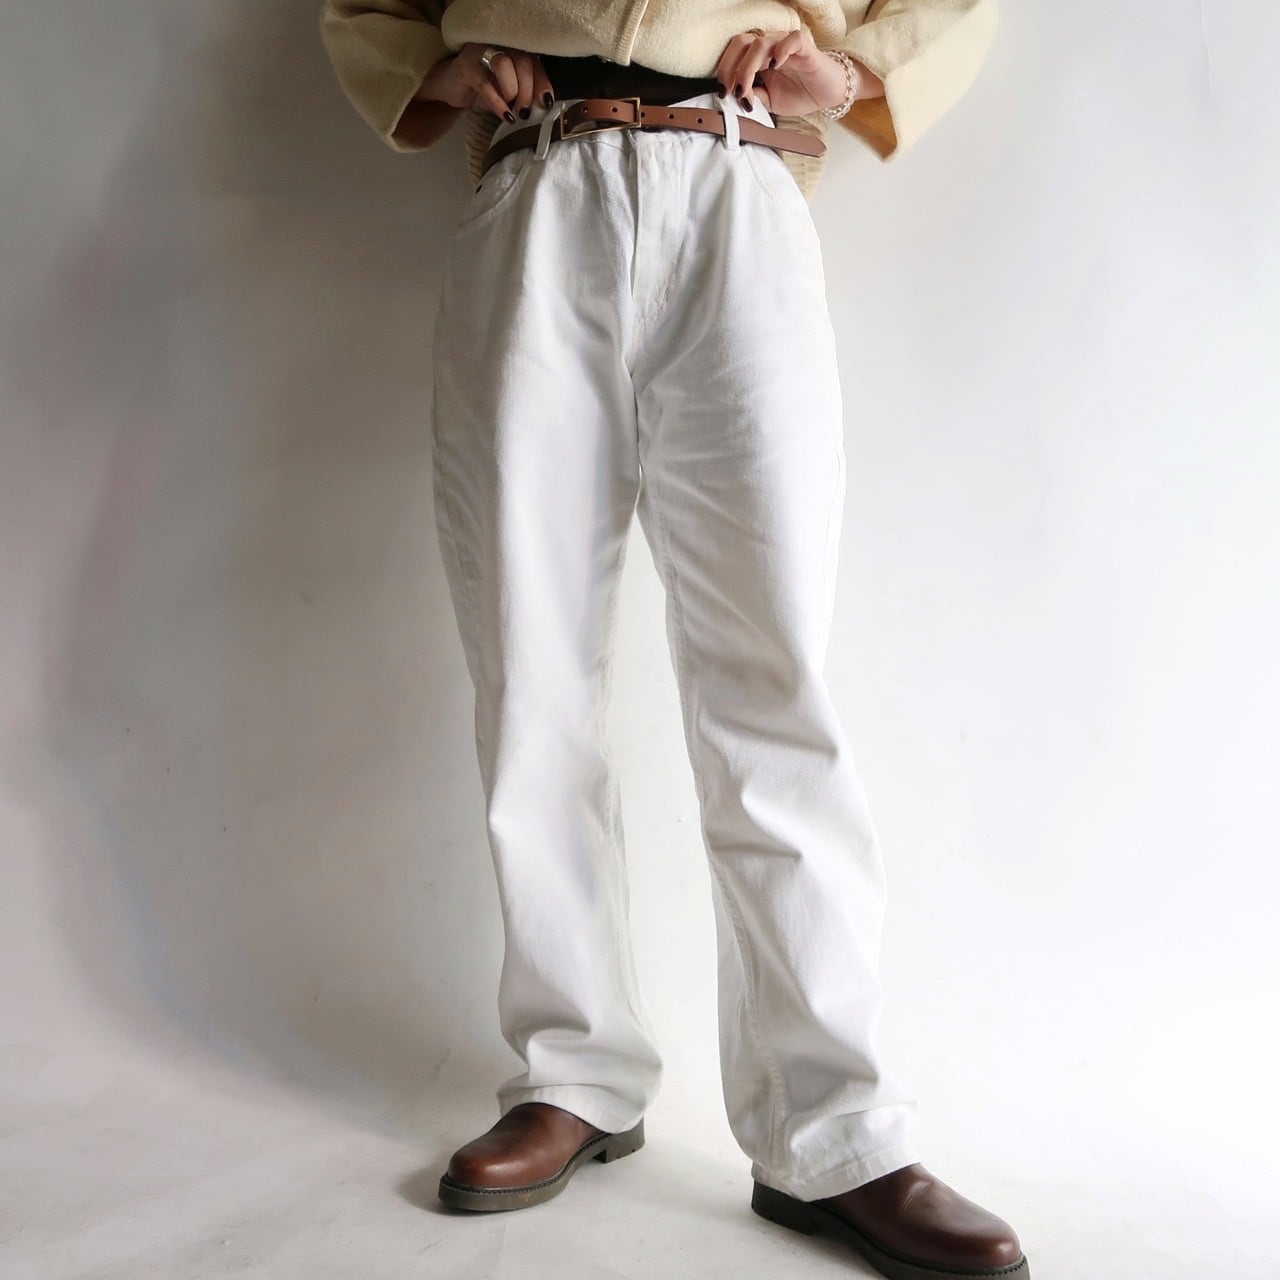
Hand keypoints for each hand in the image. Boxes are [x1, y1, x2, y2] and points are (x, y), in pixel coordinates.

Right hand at [414, 43, 554, 121]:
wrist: (451, 87)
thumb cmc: (484, 89)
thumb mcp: (508, 93)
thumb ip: (524, 94)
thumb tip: (542, 108)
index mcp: (514, 51)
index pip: (535, 63)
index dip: (542, 83)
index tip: (545, 104)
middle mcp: (500, 46)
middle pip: (522, 61)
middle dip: (528, 90)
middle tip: (525, 112)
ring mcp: (482, 52)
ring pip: (504, 64)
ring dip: (513, 91)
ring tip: (514, 111)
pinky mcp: (466, 66)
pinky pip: (485, 83)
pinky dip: (498, 102)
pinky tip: (505, 115)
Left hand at [714, 28, 858, 116]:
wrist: (826, 94)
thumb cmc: (799, 93)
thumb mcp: (769, 102)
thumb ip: (753, 98)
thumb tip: (735, 99)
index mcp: (758, 58)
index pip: (734, 53)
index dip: (724, 70)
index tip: (723, 93)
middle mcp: (770, 47)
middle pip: (742, 42)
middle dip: (730, 67)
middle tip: (730, 90)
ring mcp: (786, 45)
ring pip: (760, 43)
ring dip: (748, 67)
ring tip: (746, 89)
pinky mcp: (805, 47)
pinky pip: (791, 40)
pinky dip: (780, 51)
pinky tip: (775, 66)